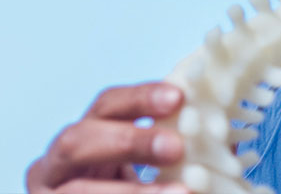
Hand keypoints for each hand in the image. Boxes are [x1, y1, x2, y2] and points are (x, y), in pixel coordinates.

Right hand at [25, 82, 188, 193]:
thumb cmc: (129, 191)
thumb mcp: (147, 167)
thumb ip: (176, 150)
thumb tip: (227, 142)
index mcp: (83, 137)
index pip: (106, 106)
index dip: (140, 99)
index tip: (178, 97)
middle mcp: (54, 164)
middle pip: (78, 141)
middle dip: (128, 142)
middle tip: (176, 147)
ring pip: (77, 192)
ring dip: (130, 192)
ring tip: (181, 193)